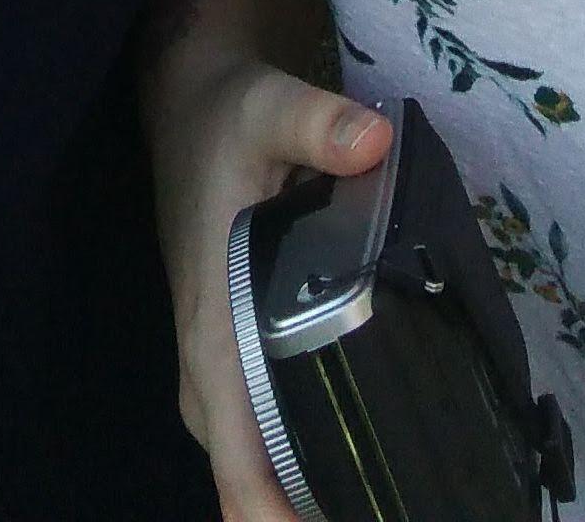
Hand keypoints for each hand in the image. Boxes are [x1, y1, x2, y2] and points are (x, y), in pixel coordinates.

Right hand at [152, 50, 394, 521]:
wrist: (188, 104)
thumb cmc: (226, 116)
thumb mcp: (268, 107)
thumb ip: (319, 124)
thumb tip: (374, 142)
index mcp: (212, 332)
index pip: (238, 464)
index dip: (279, 519)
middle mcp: (209, 367)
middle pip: (249, 484)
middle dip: (307, 517)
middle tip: (395, 509)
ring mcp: (218, 365)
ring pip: (254, 464)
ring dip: (305, 496)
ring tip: (388, 499)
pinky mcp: (234, 352)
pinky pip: (261, 434)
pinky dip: (299, 463)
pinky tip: (358, 465)